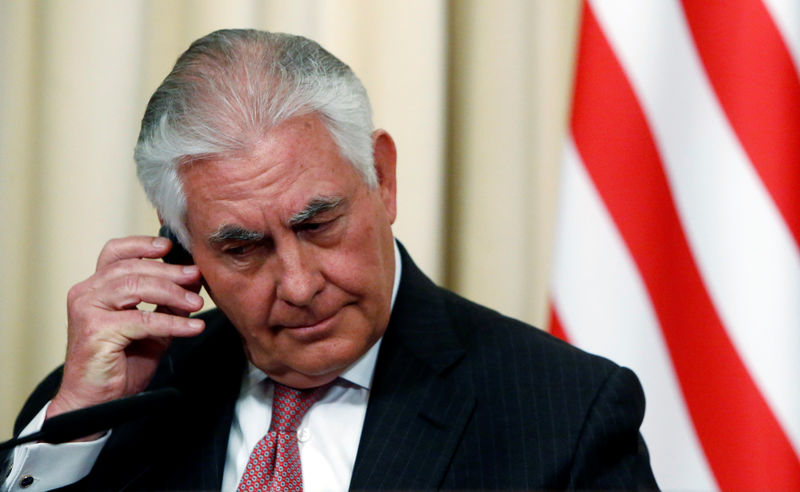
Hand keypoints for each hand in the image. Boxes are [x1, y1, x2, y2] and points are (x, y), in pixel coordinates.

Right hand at [47, 236, 204, 422]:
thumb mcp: (152, 328)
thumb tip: (193, 282)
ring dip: (172, 293)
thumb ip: (167, 305)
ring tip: (197, 302)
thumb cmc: (121, 364)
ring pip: (136, 288)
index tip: (169, 246)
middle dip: (169, 271)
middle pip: (132, 269)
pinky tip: (193, 327)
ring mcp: (88, 310)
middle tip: (196, 276)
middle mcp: (86, 294)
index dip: (142, 245)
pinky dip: (172, 322)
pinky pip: (142, 320)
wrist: (97, 401)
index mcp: (95, 288)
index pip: (115, 253)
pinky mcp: (96, 331)